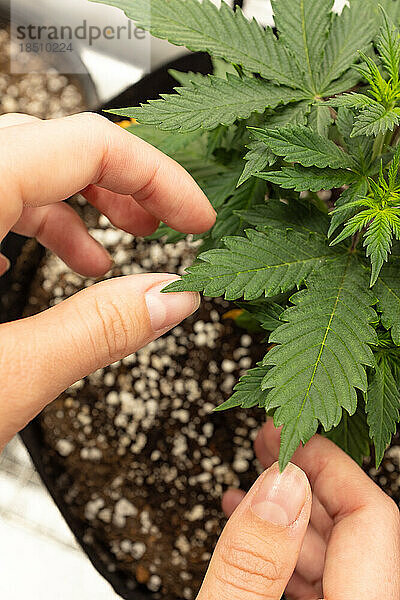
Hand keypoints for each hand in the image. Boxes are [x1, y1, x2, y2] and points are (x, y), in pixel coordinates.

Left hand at [0, 112, 214, 449]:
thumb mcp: (5, 380)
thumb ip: (94, 331)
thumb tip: (175, 297)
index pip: (83, 145)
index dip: (159, 176)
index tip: (197, 219)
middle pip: (50, 146)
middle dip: (118, 186)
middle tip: (162, 228)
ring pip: (14, 169)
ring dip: (68, 208)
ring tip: (102, 259)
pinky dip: (21, 222)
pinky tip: (30, 265)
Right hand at [197, 420, 399, 599]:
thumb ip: (254, 562)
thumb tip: (278, 485)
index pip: (371, 518)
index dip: (329, 463)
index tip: (289, 432)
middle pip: (353, 529)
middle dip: (304, 477)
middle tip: (269, 440)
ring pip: (332, 553)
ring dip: (288, 510)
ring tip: (251, 477)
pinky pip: (315, 580)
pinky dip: (281, 550)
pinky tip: (249, 528)